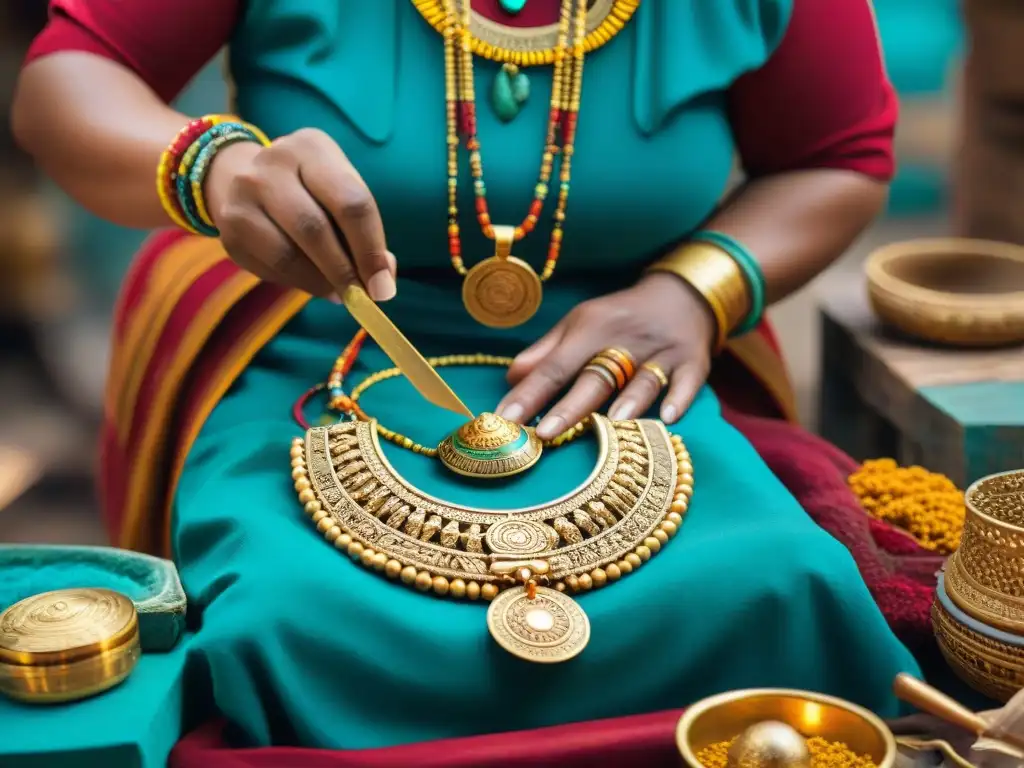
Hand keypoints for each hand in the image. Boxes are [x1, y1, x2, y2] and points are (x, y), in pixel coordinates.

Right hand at [204, 128, 395, 300]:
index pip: (351, 202)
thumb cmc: (308, 190)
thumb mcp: (340, 193)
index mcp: (313, 148)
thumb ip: (365, 232)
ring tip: (340, 293)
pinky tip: (314, 284)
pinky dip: (300, 284)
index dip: (371, 249)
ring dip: (321, 283)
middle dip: (345, 271)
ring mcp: (244, 194)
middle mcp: (273, 163)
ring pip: (289, 254)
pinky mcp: (230, 228)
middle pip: (315, 228)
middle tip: (364, 298)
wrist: (240, 175)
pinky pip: (271, 267)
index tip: (384, 287)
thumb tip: (383, 277)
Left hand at [497, 273, 716, 438]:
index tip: (504, 418)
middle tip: (546, 432)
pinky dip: (679, 398)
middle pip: (596, 376)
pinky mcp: (693, 362)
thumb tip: (510, 378)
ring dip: (630, 400)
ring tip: (613, 423)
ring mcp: (662, 352)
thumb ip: (546, 353)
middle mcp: (625, 340)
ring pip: (643, 379)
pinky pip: (688, 381)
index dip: (529, 392)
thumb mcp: (580, 324)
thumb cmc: (619, 317)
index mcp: (592, 328)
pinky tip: (669, 416)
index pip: (555, 365)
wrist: (682, 294)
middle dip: (571, 405)